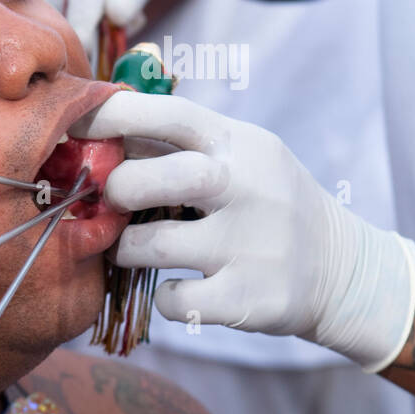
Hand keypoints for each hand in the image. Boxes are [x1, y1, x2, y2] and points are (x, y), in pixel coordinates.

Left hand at [70, 91, 414, 372]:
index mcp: (240, 144)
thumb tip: (100, 135)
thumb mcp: (242, 159)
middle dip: (120, 188)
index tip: (72, 123)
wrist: (342, 270)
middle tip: (111, 200)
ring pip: (157, 245)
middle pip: (163, 177)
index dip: (114, 115)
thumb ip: (181, 148)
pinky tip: (176, 289)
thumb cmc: (269, 205)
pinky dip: (165, 297)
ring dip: (127, 248)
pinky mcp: (250, 298)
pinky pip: (176, 300)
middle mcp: (249, 188)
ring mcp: (252, 245)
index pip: (172, 113)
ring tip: (130, 249)